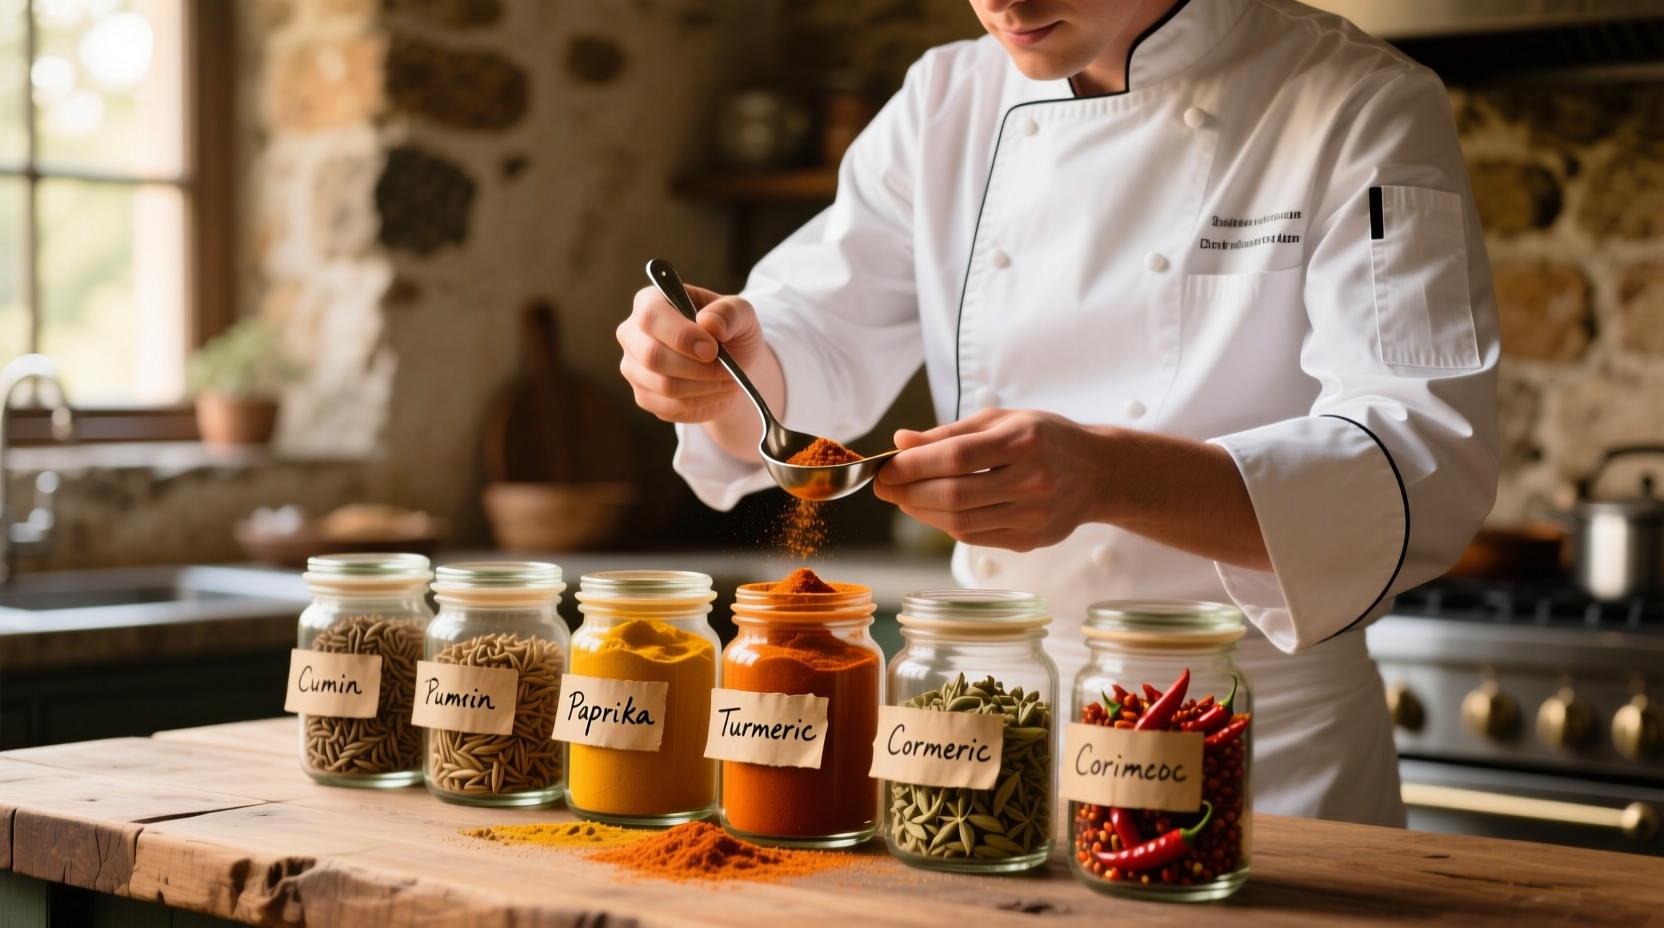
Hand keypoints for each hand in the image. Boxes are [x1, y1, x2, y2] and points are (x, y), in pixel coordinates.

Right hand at [616, 282, 784, 462]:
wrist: (731, 366)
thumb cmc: (730, 331)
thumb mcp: (741, 313)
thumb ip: (729, 312)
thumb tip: (708, 323)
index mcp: (650, 302)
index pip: (651, 316)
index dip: (682, 335)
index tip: (712, 349)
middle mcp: (632, 334)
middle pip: (652, 356)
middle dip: (697, 367)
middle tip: (726, 369)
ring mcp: (634, 368)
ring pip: (663, 385)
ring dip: (704, 386)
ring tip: (727, 378)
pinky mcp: (644, 396)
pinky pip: (668, 407)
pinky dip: (700, 401)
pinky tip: (715, 390)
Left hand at [873, 409, 1111, 551]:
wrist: (1099, 473)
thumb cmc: (1045, 439)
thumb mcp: (1002, 421)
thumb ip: (949, 433)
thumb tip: (900, 442)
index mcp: (1024, 441)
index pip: (955, 457)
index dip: (912, 465)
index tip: (885, 467)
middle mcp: (1032, 480)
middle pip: (954, 495)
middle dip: (908, 492)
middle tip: (884, 486)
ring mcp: (1033, 515)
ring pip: (960, 522)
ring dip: (921, 512)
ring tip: (903, 497)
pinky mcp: (1030, 540)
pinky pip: (974, 538)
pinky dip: (945, 525)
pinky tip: (934, 510)